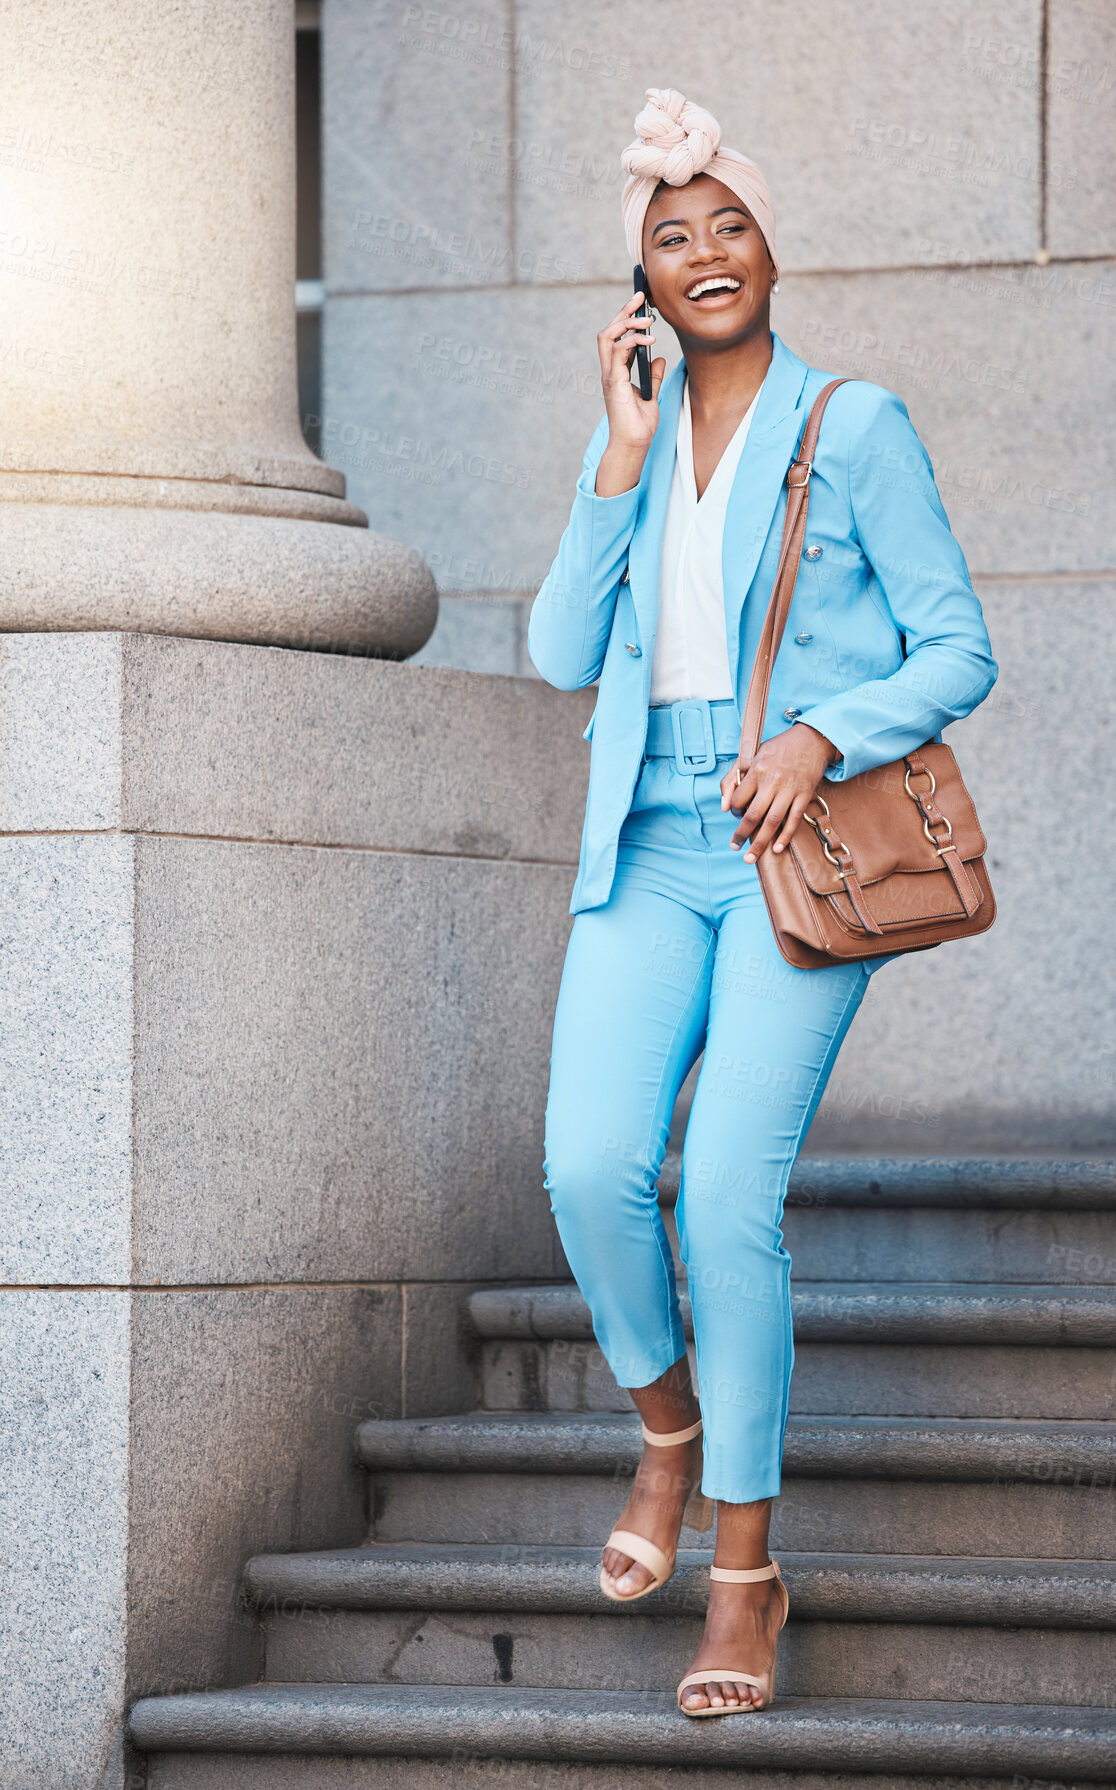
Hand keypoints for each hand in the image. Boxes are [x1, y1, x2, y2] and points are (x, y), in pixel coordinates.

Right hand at [594, 292, 666, 495]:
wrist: (634, 444)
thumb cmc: (640, 425)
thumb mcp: (651, 394)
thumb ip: (652, 375)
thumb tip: (658, 358)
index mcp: (616, 372)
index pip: (616, 337)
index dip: (626, 318)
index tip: (641, 303)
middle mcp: (610, 371)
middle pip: (608, 331)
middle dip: (623, 310)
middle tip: (640, 296)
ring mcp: (610, 376)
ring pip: (608, 336)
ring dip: (627, 322)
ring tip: (647, 319)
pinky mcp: (614, 382)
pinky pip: (618, 352)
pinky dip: (633, 341)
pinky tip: (649, 340)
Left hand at [720, 724, 836, 862]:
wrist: (811, 740)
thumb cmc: (778, 749)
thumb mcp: (751, 755)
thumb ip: (732, 779)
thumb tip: (724, 806)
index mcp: (756, 770)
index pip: (739, 799)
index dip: (734, 810)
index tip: (736, 815)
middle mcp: (772, 781)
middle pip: (753, 815)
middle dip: (741, 835)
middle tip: (733, 847)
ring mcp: (790, 789)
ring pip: (772, 822)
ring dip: (760, 843)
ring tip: (750, 857)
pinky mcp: (805, 795)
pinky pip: (794, 820)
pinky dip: (785, 836)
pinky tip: (777, 848)